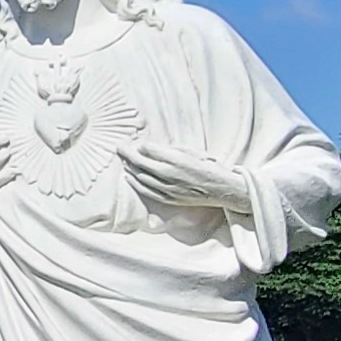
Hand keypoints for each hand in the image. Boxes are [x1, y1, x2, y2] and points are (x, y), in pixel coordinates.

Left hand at [117, 141, 251, 215]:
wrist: (221, 189)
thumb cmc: (207, 166)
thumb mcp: (191, 151)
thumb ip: (169, 149)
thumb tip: (148, 148)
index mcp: (177, 159)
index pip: (149, 150)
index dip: (139, 145)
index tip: (134, 142)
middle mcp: (170, 174)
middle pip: (141, 162)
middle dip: (127, 153)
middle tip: (119, 146)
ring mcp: (168, 188)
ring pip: (141, 176)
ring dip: (130, 167)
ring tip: (123, 159)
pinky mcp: (168, 199)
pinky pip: (146, 190)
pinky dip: (136, 182)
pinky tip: (128, 176)